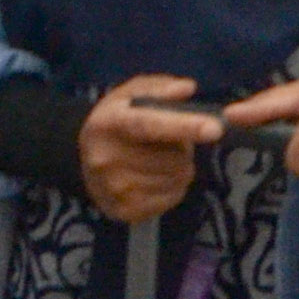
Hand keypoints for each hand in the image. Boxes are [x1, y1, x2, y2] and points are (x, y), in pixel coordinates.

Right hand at [81, 76, 224, 223]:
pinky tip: (156, 177)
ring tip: (159, 159)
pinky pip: (173, 197)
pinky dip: (174, 186)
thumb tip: (186, 88)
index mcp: (109, 123)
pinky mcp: (125, 211)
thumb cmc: (115, 121)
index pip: (150, 125)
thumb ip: (160, 88)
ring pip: (177, 178)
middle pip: (174, 157)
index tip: (215, 128)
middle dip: (182, 148)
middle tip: (166, 143)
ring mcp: (114, 188)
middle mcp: (107, 158)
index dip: (184, 126)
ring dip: (180, 167)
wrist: (83, 160)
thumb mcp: (129, 95)